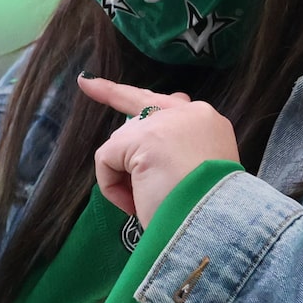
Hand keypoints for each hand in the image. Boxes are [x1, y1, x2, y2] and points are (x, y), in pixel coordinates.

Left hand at [78, 75, 239, 226]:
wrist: (214, 221)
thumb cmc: (207, 211)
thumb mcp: (198, 176)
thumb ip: (175, 152)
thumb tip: (138, 148)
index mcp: (207, 124)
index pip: (168, 101)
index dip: (130, 93)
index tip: (94, 81)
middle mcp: (189, 113)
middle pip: (139, 110)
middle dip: (114, 104)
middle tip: (87, 84)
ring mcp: (165, 122)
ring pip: (122, 143)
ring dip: (125, 177)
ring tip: (145, 203)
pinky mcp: (142, 138)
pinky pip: (107, 158)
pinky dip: (112, 185)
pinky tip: (133, 204)